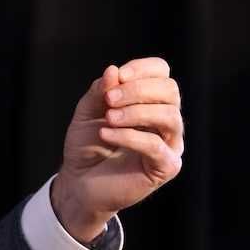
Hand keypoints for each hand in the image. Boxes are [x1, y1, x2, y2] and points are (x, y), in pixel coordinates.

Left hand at [51, 57, 183, 242]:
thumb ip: (100, 91)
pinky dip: (129, 136)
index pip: (162, 72)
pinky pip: (156, 146)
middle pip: (170, 91)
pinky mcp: (166, 166)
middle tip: (109, 100)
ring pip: (170, 116)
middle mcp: (165, 120)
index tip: (118, 76)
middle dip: (138, 90)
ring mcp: (169, 143)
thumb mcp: (88, 112)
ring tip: (108, 118)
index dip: (143, 68)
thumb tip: (113, 70)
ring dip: (136, 112)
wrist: (80, 181)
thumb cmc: (87, 144)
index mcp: (150, 101)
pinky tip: (106, 135)